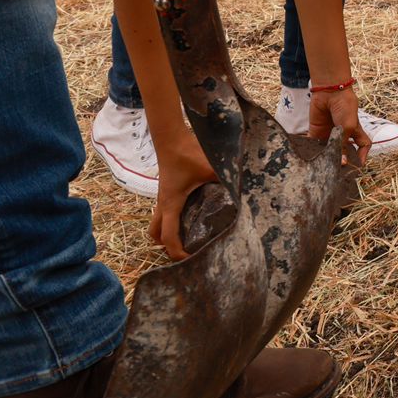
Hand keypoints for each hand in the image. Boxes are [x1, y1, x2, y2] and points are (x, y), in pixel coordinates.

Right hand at [149, 135, 217, 259]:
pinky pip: (163, 214)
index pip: (168, 237)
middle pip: (155, 235)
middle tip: (188, 250)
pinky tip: (191, 219)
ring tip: (189, 238)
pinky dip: (171, 222)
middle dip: (167, 247)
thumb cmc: (188, 153)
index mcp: (171, 205)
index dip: (177, 252)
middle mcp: (162, 204)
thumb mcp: (211, 169)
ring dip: (167, 234)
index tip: (192, 259)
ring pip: (156, 224)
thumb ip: (226, 180)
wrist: (172, 138)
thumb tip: (242, 191)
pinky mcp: (166, 192)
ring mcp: (162, 198)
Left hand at [309, 86, 370, 165]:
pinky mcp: (316, 131)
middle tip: (338, 172)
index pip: (362, 146)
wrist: (330, 91)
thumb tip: (342, 162)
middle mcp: (342, 135)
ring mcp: (329, 134)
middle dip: (341, 161)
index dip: (362, 155)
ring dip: (326, 158)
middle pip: (344, 152)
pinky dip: (311, 151)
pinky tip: (311, 158)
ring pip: (328, 151)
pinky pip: (313, 144)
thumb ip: (343, 144)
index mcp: (355, 132)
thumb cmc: (345, 106)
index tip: (358, 166)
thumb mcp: (348, 126)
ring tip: (323, 168)